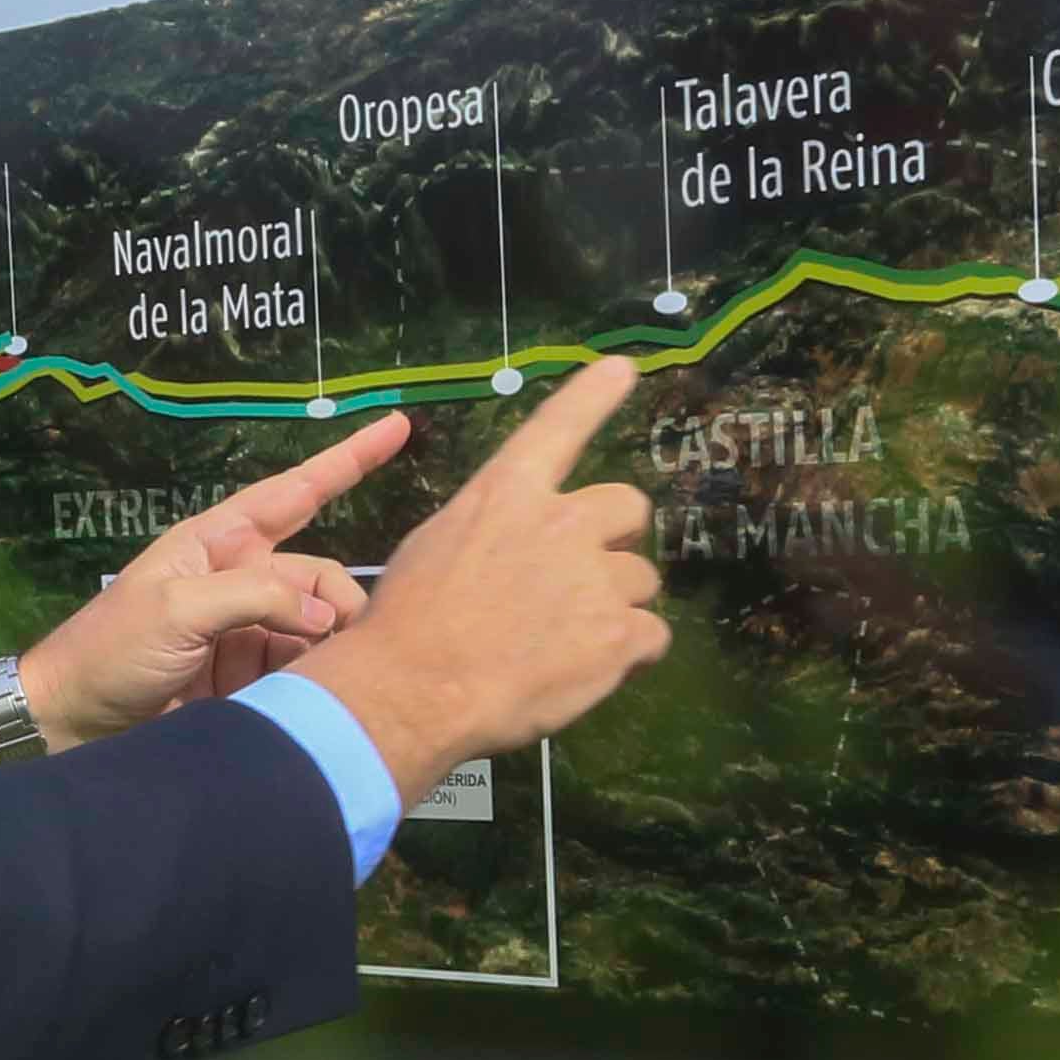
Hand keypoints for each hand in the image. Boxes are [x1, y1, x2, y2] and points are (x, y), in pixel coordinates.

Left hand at [0, 413, 410, 754]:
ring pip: (318, 627)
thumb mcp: (177, 608)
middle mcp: (240, 581)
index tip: (398, 426)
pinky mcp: (251, 680)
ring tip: (331, 680)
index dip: (347, 460)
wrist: (72, 724)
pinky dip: (316, 681)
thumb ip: (255, 597)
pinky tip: (320, 700)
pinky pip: (303, 670)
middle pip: (318, 576)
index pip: (296, 492)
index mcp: (219, 544)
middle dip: (337, 603)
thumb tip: (325, 614)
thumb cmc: (110, 651)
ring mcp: (247, 633)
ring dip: (329, 649)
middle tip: (342, 645)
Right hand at [283, 360, 666, 799]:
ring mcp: (596, 579)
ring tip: (569, 642)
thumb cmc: (406, 622)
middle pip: (629, 507)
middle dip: (614, 540)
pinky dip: (629, 655)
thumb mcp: (436, 546)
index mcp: (507, 493)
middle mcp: (561, 523)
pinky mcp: (619, 636)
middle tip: (582, 579)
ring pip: (640, 581)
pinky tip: (589, 672)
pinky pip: (652, 637)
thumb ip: (490, 530)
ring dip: (616, 606)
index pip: (560, 427)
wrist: (414, 690)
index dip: (594, 396)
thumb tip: (513, 547)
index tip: (621, 369)